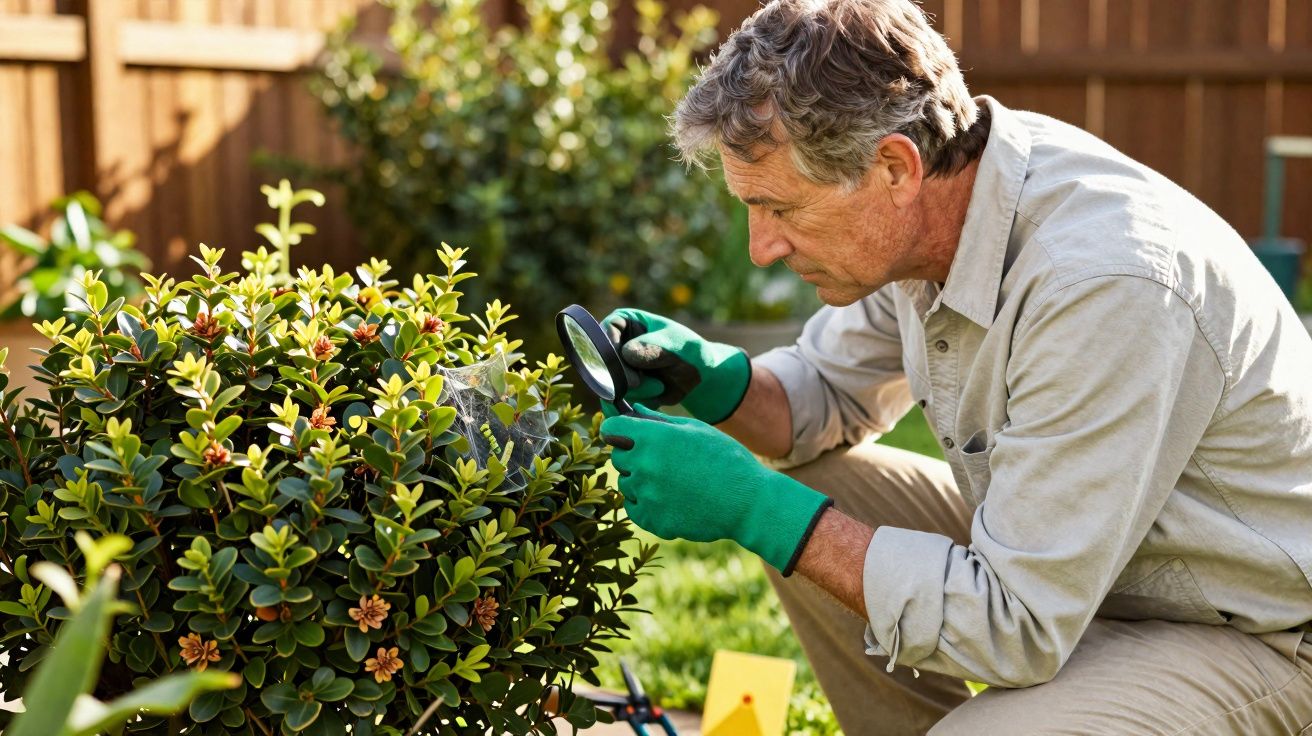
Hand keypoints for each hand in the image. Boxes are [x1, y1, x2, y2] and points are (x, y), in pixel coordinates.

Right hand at [601, 308, 749, 423]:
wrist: (699, 376)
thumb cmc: (689, 350)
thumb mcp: (675, 343)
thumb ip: (653, 346)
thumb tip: (627, 353)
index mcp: (624, 321)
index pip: (604, 331)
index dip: (610, 348)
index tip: (626, 362)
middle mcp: (614, 344)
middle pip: (602, 362)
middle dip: (621, 376)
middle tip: (640, 383)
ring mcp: (616, 368)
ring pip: (609, 385)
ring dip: (633, 391)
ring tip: (660, 387)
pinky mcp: (622, 389)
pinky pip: (618, 401)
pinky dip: (635, 403)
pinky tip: (655, 398)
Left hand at [601, 406, 831, 574]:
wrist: (748, 502)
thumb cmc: (726, 459)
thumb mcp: (696, 430)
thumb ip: (659, 421)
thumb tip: (633, 412)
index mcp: (654, 438)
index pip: (612, 427)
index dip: (616, 427)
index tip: (622, 431)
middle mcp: (645, 466)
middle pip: (617, 457)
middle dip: (632, 454)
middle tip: (660, 458)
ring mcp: (648, 496)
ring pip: (626, 484)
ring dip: (640, 481)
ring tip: (672, 481)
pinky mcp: (654, 522)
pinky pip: (634, 509)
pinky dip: (645, 505)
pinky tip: (670, 499)